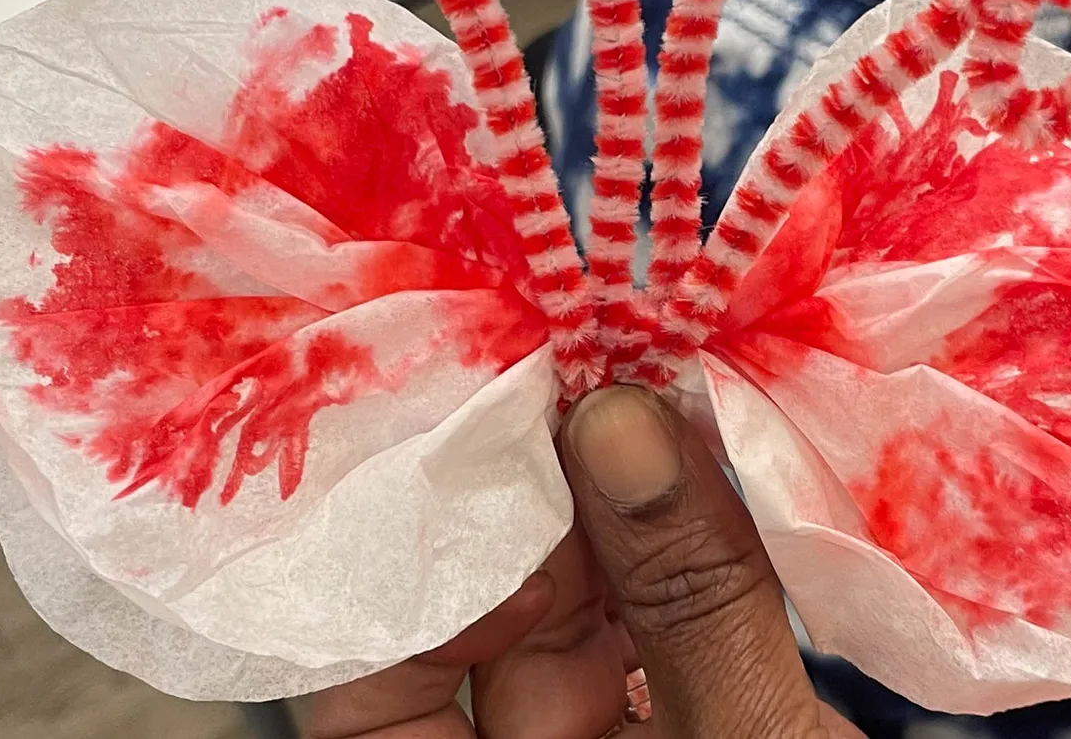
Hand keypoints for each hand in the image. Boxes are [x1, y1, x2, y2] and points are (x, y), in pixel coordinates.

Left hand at [303, 384, 861, 737]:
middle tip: (576, 380)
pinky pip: (661, 646)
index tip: (456, 429)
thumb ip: (693, 604)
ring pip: (573, 630)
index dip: (393, 558)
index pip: (362, 691)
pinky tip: (708, 474)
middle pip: (471, 639)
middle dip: (526, 510)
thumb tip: (619, 423)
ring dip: (615, 520)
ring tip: (654, 400)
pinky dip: (686, 565)